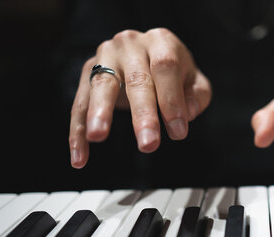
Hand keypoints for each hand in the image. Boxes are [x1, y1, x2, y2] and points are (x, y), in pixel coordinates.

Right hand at [69, 28, 211, 167]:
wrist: (146, 55)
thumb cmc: (173, 73)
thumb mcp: (194, 81)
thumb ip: (196, 97)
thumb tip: (186, 115)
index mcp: (161, 41)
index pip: (166, 67)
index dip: (172, 100)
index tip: (178, 132)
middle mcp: (130, 44)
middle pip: (136, 79)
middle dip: (142, 114)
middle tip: (148, 144)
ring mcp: (104, 56)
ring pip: (102, 85)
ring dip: (100, 113)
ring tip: (98, 136)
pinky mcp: (87, 72)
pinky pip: (79, 104)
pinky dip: (77, 132)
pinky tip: (80, 157)